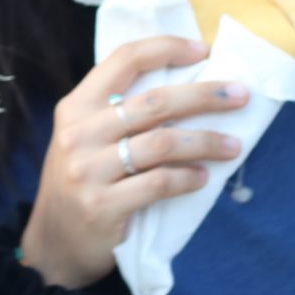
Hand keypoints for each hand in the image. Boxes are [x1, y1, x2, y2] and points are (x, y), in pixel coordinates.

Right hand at [23, 35, 247, 286]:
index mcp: (76, 106)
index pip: (124, 60)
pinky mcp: (102, 206)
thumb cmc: (82, 184)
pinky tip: (203, 178)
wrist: (54, 245)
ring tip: (233, 146)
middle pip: (155, 102)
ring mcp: (88, 171)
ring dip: (206, 142)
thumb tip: (189, 87)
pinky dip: (187, 179)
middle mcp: (79, 133)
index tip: (204, 50)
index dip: (166, 49)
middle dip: (205, 95)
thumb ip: (119, 113)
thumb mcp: (85, 139)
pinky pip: (158, 184)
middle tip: (241, 97)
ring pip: (162, 143)